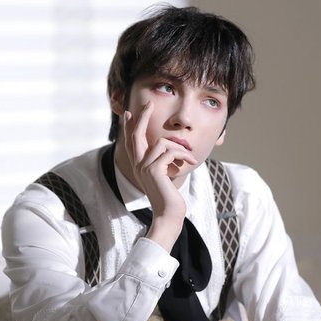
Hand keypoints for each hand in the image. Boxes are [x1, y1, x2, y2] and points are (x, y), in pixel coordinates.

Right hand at [123, 103, 196, 251]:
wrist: (169, 216)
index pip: (132, 142)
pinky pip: (170, 151)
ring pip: (163, 143)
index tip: (131, 114)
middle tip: (148, 104)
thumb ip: (165, 162)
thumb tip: (172, 147)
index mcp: (139, 166)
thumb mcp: (166, 176)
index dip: (131, 127)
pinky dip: (183, 154)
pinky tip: (190, 160)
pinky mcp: (153, 170)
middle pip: (136, 135)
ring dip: (180, 148)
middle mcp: (138, 165)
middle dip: (142, 117)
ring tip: (190, 156)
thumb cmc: (170, 198)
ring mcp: (144, 167)